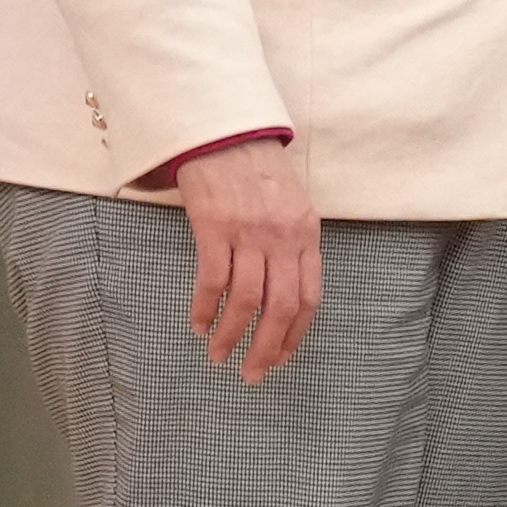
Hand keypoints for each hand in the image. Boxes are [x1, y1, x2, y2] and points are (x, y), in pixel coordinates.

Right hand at [175, 136, 321, 383]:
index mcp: (307, 234)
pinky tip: (197, 324)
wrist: (224, 130)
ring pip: (246, 301)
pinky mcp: (215, 226)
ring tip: (218, 355)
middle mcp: (283, 237)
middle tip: (253, 375)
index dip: (296, 335)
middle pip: (281, 308)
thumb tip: (285, 292)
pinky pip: (212, 281)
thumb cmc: (256, 169)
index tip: (282, 359)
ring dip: (231, 336)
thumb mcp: (291, 204)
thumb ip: (293, 244)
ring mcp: (249, 232)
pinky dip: (204, 308)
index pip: (309, 298)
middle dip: (267, 349)